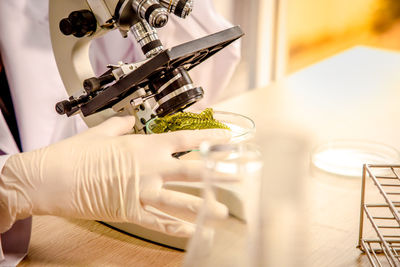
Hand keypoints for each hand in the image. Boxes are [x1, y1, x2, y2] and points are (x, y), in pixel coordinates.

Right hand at [0, 116, 229, 234]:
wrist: (51, 178)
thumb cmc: (75, 154)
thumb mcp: (102, 132)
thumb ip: (122, 125)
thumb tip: (130, 121)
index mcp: (144, 145)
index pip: (185, 138)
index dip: (209, 137)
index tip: (226, 137)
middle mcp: (149, 168)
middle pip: (192, 169)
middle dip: (217, 172)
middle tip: (238, 174)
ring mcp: (142, 191)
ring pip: (181, 200)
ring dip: (204, 206)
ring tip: (223, 212)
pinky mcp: (130, 212)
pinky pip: (158, 221)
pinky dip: (176, 227)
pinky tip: (192, 231)